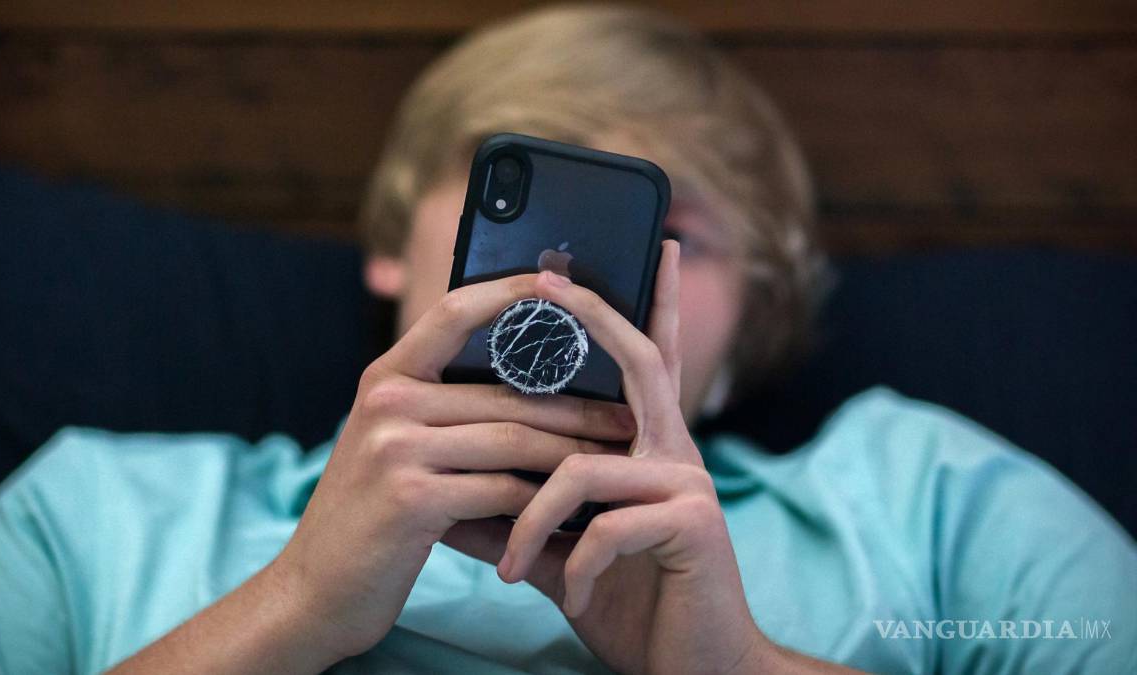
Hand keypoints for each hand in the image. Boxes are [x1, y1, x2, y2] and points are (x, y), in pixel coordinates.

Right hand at [271, 273, 635, 663]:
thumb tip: (531, 385)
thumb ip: (441, 411)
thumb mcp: (391, 447)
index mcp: (385, 377)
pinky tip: (569, 512)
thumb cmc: (371, 516)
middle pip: (506, 394)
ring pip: (513, 440)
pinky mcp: (410, 500)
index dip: (512, 292)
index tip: (566, 283)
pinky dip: (541, 503)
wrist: (313, 589)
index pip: (455, 312)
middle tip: (629, 416)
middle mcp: (387, 402)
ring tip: (616, 462)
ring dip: (572, 455)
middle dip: (576, 408)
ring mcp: (395, 449)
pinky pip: (500, 491)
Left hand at [444, 242, 774, 673]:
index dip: (649, 305)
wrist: (694, 670)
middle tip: (548, 278)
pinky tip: (576, 597)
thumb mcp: (562, 557)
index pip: (646, 364)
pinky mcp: (694, 525)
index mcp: (646, 451)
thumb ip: (518, 522)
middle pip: (637, 362)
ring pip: (583, 467)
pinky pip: (605, 525)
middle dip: (595, 315)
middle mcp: (674, 453)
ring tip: (515, 570)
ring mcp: (688, 484)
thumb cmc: (630, 605)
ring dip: (532, 522)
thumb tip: (451, 507)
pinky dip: (574, 565)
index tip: (655, 249)